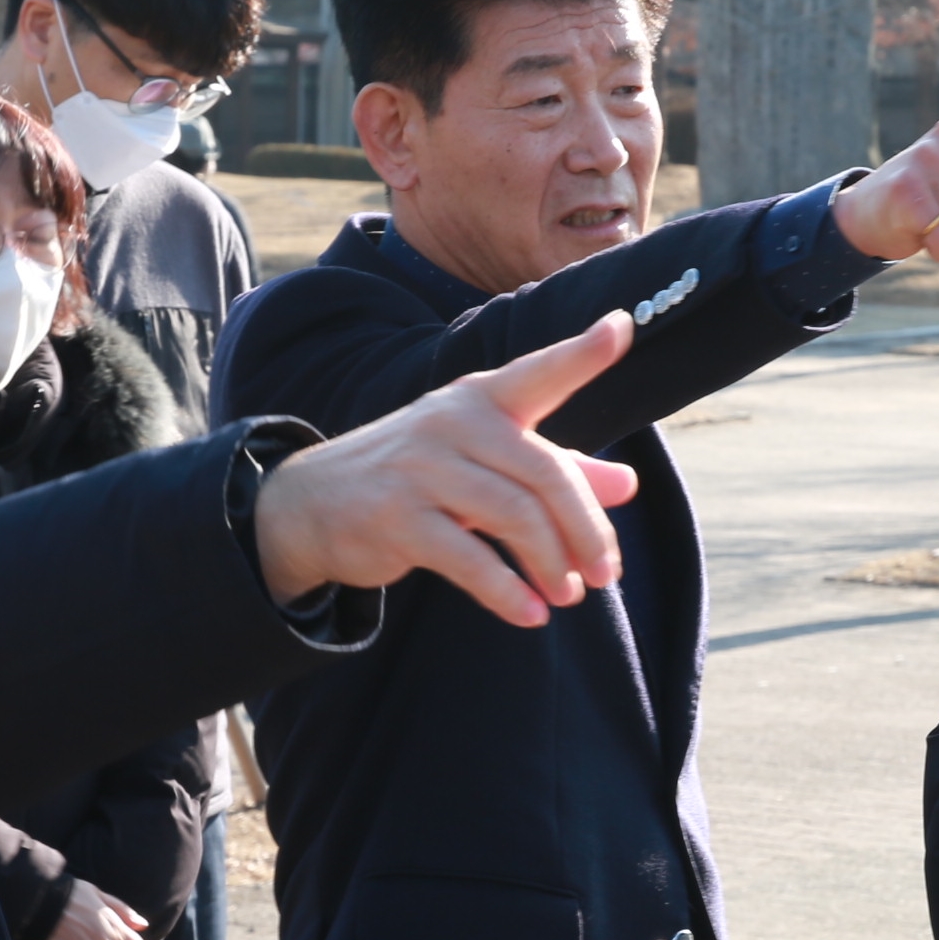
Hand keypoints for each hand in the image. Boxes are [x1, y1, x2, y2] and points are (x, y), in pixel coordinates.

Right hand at [253, 312, 640, 624]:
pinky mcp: (397, 519)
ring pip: (514, 517)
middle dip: (586, 531)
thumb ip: (555, 469)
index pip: (537, 372)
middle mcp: (452, 423)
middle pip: (545, 475)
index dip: (581, 353)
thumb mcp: (483, 461)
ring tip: (569, 595)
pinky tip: (530, 613)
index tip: (623, 326)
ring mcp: (421, 469)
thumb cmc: (416, 476)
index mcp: (479, 400)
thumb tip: (627, 485)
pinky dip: (508, 593)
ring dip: (552, 565)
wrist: (311, 503)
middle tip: (606, 574)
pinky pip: (470, 560)